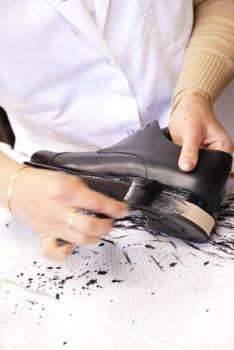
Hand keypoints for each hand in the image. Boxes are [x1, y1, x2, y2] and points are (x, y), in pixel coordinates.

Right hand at [11, 167, 128, 260]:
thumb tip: (104, 203)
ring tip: (98, 231)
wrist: (18, 188)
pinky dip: (66, 252)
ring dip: (94, 237)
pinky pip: (54, 251)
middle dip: (106, 226)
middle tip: (110, 222)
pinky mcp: (45, 235)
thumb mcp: (68, 178)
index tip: (123, 210)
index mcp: (66, 192)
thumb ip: (85, 191)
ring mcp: (52, 225)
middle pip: (90, 226)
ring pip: (79, 239)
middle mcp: (59, 210)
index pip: (97, 202)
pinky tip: (73, 244)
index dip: (115, 208)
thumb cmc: (42, 182)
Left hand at [169, 94, 233, 171]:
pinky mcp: (196, 154)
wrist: (186, 105)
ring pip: (194, 166)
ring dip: (185, 161)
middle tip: (183, 152)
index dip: (199, 168)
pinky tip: (179, 150)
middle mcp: (216, 153)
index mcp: (223, 147)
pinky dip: (181, 159)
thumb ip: (189, 151)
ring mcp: (205, 154)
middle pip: (203, 168)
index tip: (187, 163)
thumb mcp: (192, 132)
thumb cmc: (194, 112)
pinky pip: (187, 162)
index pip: (213, 166)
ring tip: (182, 147)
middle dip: (191, 164)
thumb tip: (187, 167)